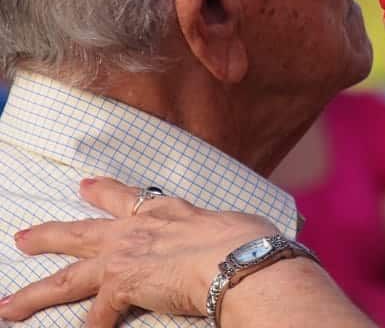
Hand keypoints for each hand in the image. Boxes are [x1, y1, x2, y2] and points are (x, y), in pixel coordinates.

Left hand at [0, 177, 273, 326]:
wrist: (237, 256)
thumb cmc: (245, 239)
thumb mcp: (226, 223)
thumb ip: (211, 231)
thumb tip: (233, 238)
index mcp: (165, 210)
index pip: (126, 197)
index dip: (102, 191)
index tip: (84, 186)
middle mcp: (137, 229)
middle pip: (82, 232)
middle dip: (50, 235)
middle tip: (23, 237)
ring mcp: (124, 256)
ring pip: (67, 277)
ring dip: (34, 293)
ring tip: (7, 306)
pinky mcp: (121, 285)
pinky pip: (96, 317)